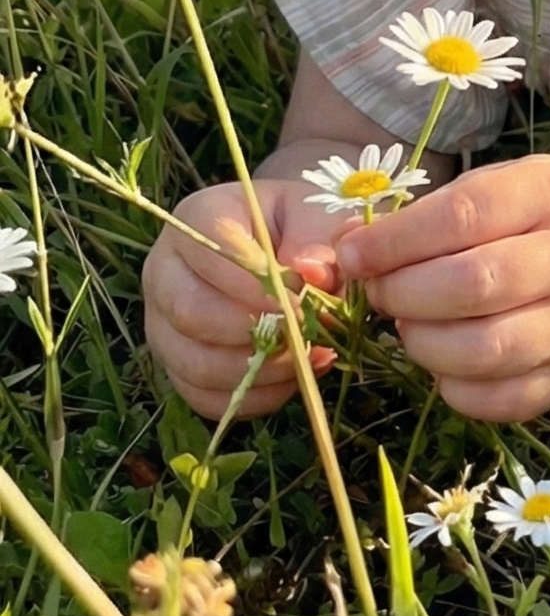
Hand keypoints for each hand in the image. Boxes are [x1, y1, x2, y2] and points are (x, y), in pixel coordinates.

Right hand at [142, 176, 344, 419]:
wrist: (286, 243)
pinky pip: (205, 397)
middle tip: (305, 332)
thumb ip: (320, 243)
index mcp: (196, 220)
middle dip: (256, 331)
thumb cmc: (298, 224)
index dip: (256, 279)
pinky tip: (293, 378)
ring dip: (258, 370)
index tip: (301, 296)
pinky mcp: (176, 365)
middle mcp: (166, 271)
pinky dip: (253, 397)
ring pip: (194, 363)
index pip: (210, 248)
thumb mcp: (315, 217)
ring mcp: (163, 323)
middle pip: (191, 312)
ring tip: (307, 357)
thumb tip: (314, 278)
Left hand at [335, 156, 549, 420]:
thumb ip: (432, 215)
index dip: (397, 240)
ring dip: (426, 345)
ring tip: (412, 328)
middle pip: (476, 285)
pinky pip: (504, 399)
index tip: (353, 256)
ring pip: (489, 350)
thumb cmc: (548, 219)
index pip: (466, 216)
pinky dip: (457, 389)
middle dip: (407, 294)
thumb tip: (347, 253)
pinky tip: (445, 364)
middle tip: (382, 294)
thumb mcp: (505, 188)